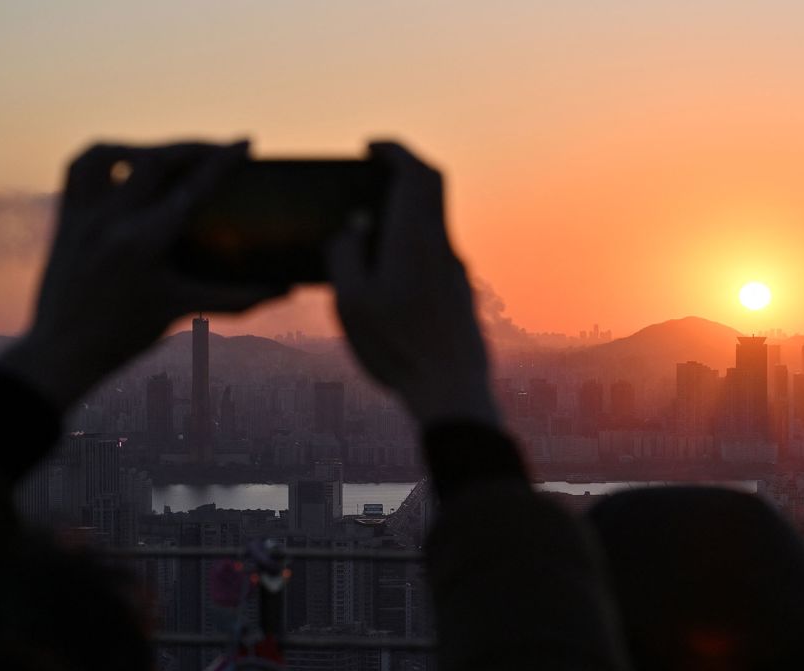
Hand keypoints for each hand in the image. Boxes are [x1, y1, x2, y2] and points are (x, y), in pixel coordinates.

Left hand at [0, 141, 286, 408]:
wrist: (64, 352)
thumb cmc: (125, 335)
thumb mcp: (183, 309)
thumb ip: (238, 298)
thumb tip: (285, 290)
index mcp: (143, 243)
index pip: (192, 189)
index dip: (222, 161)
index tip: (245, 142)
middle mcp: (110, 221)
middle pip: (154, 160)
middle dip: (191, 147)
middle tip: (218, 148)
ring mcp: (82, 216)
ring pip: (109, 153)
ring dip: (144, 146)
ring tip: (169, 154)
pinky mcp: (65, 217)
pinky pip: (78, 168)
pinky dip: (103, 156)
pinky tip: (124, 162)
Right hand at [328, 142, 499, 426]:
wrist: (453, 391)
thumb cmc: (398, 348)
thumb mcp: (352, 302)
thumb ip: (345, 254)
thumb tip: (352, 226)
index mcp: (416, 240)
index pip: (418, 173)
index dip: (395, 150)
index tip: (371, 147)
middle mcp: (443, 249)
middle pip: (433, 190)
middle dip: (404, 170)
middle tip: (372, 171)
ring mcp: (456, 272)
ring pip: (434, 222)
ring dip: (406, 210)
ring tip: (369, 222)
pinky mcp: (459, 294)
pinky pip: (434, 251)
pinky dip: (411, 240)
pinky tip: (387, 266)